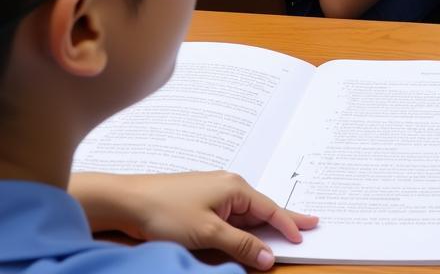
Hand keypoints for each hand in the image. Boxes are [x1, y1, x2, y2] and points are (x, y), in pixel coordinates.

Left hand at [72, 171, 316, 270]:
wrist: (126, 200)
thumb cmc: (166, 213)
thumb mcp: (207, 234)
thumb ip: (240, 245)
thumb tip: (268, 257)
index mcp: (235, 188)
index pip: (269, 209)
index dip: (288, 224)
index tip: (305, 234)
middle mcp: (228, 185)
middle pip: (262, 207)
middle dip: (284, 217)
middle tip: (310, 222)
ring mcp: (212, 191)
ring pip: (245, 212)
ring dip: (262, 223)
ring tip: (282, 228)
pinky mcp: (198, 200)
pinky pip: (230, 213)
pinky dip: (243, 223)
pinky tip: (245, 229)